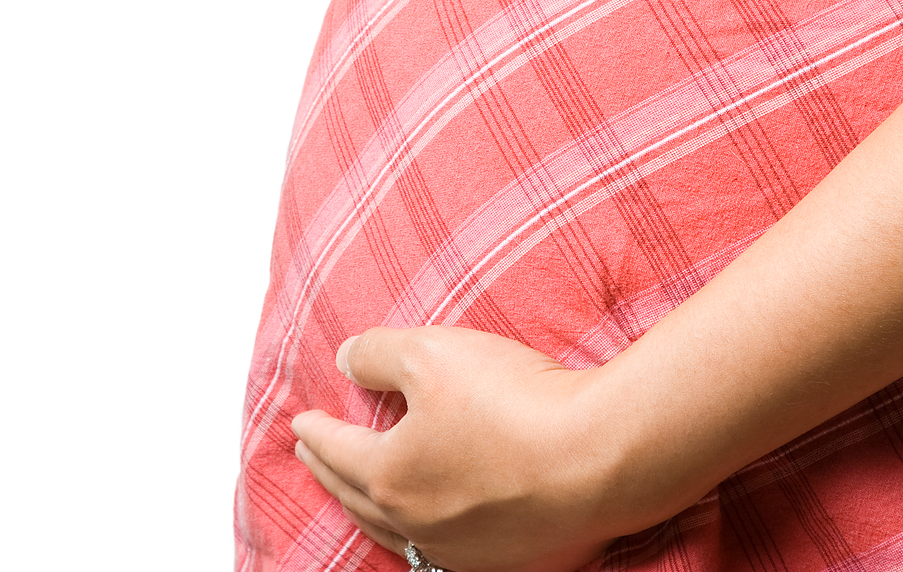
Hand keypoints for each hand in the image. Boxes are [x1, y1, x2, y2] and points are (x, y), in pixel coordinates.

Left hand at [291, 326, 632, 571]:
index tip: (301, 424)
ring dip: (371, 509)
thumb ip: (379, 353)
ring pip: (399, 534)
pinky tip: (436, 526)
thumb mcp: (433, 352)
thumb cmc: (515, 403)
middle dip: (332, 474)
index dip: (317, 432)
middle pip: (359, 498)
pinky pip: (449, 552)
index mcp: (389, 476)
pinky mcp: (512, 561)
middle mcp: (419, 524)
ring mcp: (465, 551)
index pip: (338, 451)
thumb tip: (347, 360)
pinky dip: (425, 534)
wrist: (602, 458)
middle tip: (313, 459)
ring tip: (362, 495)